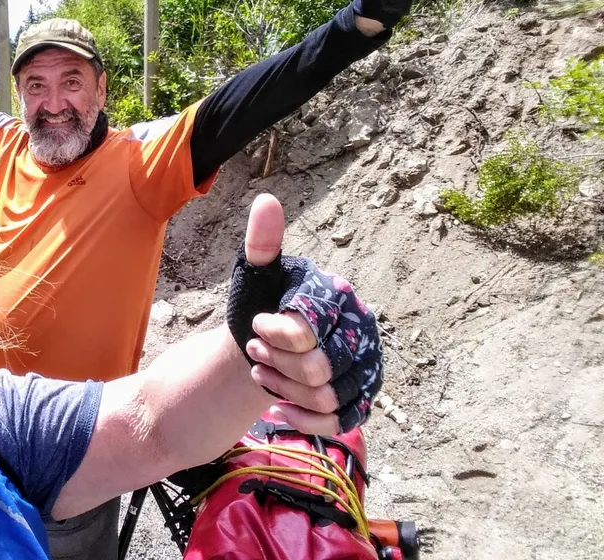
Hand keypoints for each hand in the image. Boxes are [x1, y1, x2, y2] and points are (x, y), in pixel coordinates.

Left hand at [227, 194, 382, 434]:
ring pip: (326, 397)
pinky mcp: (361, 397)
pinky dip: (304, 419)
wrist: (264, 342)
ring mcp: (366, 366)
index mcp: (340, 297)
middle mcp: (363, 331)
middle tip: (256, 351)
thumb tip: (265, 201)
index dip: (274, 334)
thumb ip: (262, 244)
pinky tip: (279, 407)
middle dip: (278, 363)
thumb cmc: (261, 304)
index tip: (257, 324)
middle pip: (318, 369)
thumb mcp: (256, 274)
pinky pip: (340, 421)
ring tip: (263, 371)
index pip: (307, 332)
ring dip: (284, 389)